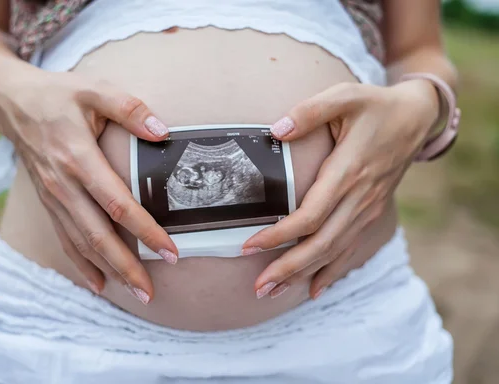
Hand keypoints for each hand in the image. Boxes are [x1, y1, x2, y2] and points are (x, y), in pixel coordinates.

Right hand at [0, 69, 178, 303]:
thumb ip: (129, 108)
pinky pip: (65, 240)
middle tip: (152, 291)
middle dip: (127, 266)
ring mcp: (53, 198)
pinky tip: (99, 284)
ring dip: (109, 272)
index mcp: (78, 159)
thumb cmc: (58, 96)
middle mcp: (63, 186)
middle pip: (98, 235)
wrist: (12, 103)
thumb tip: (163, 131)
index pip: (117, 204)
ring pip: (82, 244)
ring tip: (136, 292)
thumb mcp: (94, 89)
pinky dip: (82, 265)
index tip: (170, 250)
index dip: (145, 230)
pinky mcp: (49, 203)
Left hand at [242, 80, 438, 299]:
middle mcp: (360, 198)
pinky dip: (332, 272)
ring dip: (303, 274)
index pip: (310, 215)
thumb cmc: (375, 106)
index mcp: (348, 171)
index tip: (249, 246)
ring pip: (334, 251)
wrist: (416, 118)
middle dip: (287, 268)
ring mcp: (368, 209)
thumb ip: (309, 112)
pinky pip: (351, 249)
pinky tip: (314, 289)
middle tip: (258, 289)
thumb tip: (275, 131)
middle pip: (321, 244)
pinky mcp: (371, 213)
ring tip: (274, 292)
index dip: (279, 235)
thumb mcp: (344, 96)